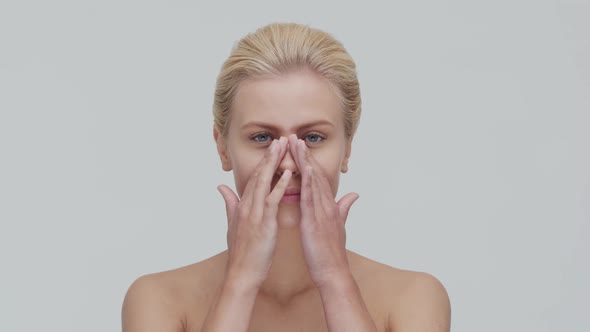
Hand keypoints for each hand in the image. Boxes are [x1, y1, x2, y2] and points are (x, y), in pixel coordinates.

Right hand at [217, 137, 290, 288]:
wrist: (242, 273)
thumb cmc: (242, 252)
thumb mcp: (232, 224)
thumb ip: (229, 203)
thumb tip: (221, 186)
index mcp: (243, 206)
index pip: (253, 179)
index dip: (262, 163)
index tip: (272, 148)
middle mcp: (247, 206)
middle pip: (258, 175)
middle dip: (269, 156)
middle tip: (280, 139)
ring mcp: (254, 213)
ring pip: (264, 182)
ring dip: (274, 163)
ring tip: (283, 147)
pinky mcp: (264, 223)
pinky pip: (273, 199)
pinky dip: (280, 185)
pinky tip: (288, 173)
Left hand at [287, 135, 358, 288]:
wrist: (333, 271)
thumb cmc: (332, 251)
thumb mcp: (339, 226)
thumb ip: (344, 208)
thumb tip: (354, 195)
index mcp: (328, 205)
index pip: (317, 178)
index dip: (309, 161)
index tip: (299, 146)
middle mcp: (326, 205)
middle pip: (315, 174)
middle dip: (304, 155)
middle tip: (293, 137)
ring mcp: (321, 212)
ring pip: (312, 181)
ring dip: (303, 162)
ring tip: (294, 145)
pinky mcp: (314, 221)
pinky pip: (309, 198)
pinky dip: (305, 182)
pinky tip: (299, 170)